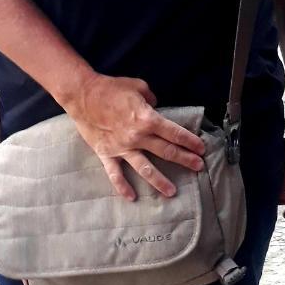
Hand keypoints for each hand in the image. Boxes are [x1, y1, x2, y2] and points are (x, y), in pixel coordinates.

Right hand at [62, 71, 205, 200]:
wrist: (83, 95)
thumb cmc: (111, 88)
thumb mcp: (138, 86)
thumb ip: (152, 99)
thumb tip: (156, 107)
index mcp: (147, 119)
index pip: (174, 133)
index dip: (190, 141)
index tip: (201, 149)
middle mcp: (138, 136)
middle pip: (166, 151)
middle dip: (184, 159)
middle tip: (198, 167)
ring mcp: (122, 147)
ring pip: (145, 168)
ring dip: (160, 181)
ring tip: (172, 192)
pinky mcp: (106, 153)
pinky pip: (115, 173)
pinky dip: (122, 187)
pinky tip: (131, 197)